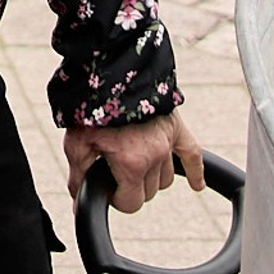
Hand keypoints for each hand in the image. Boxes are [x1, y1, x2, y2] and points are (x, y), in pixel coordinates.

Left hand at [65, 108, 203, 210]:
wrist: (107, 69)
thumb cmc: (89, 106)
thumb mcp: (77, 143)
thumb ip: (80, 176)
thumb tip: (78, 203)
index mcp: (131, 162)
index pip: (131, 203)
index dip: (117, 199)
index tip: (107, 187)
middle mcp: (154, 154)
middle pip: (149, 192)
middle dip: (131, 186)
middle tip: (115, 169)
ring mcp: (167, 140)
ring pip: (165, 178)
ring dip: (151, 176)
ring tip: (133, 161)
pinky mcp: (175, 126)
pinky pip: (192, 153)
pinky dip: (196, 170)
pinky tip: (197, 185)